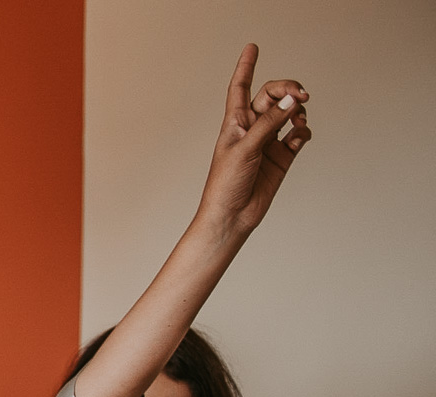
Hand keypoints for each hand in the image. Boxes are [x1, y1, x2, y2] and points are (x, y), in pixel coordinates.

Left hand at [195, 45, 310, 238]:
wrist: (232, 216)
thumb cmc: (226, 184)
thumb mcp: (246, 148)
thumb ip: (271, 122)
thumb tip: (293, 99)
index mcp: (234, 123)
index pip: (240, 88)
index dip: (246, 67)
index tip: (252, 47)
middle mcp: (252, 129)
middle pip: (272, 96)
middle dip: (288, 89)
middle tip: (301, 94)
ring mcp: (268, 142)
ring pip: (289, 113)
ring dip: (298, 110)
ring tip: (300, 119)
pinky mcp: (282, 157)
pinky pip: (298, 135)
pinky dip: (303, 131)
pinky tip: (300, 136)